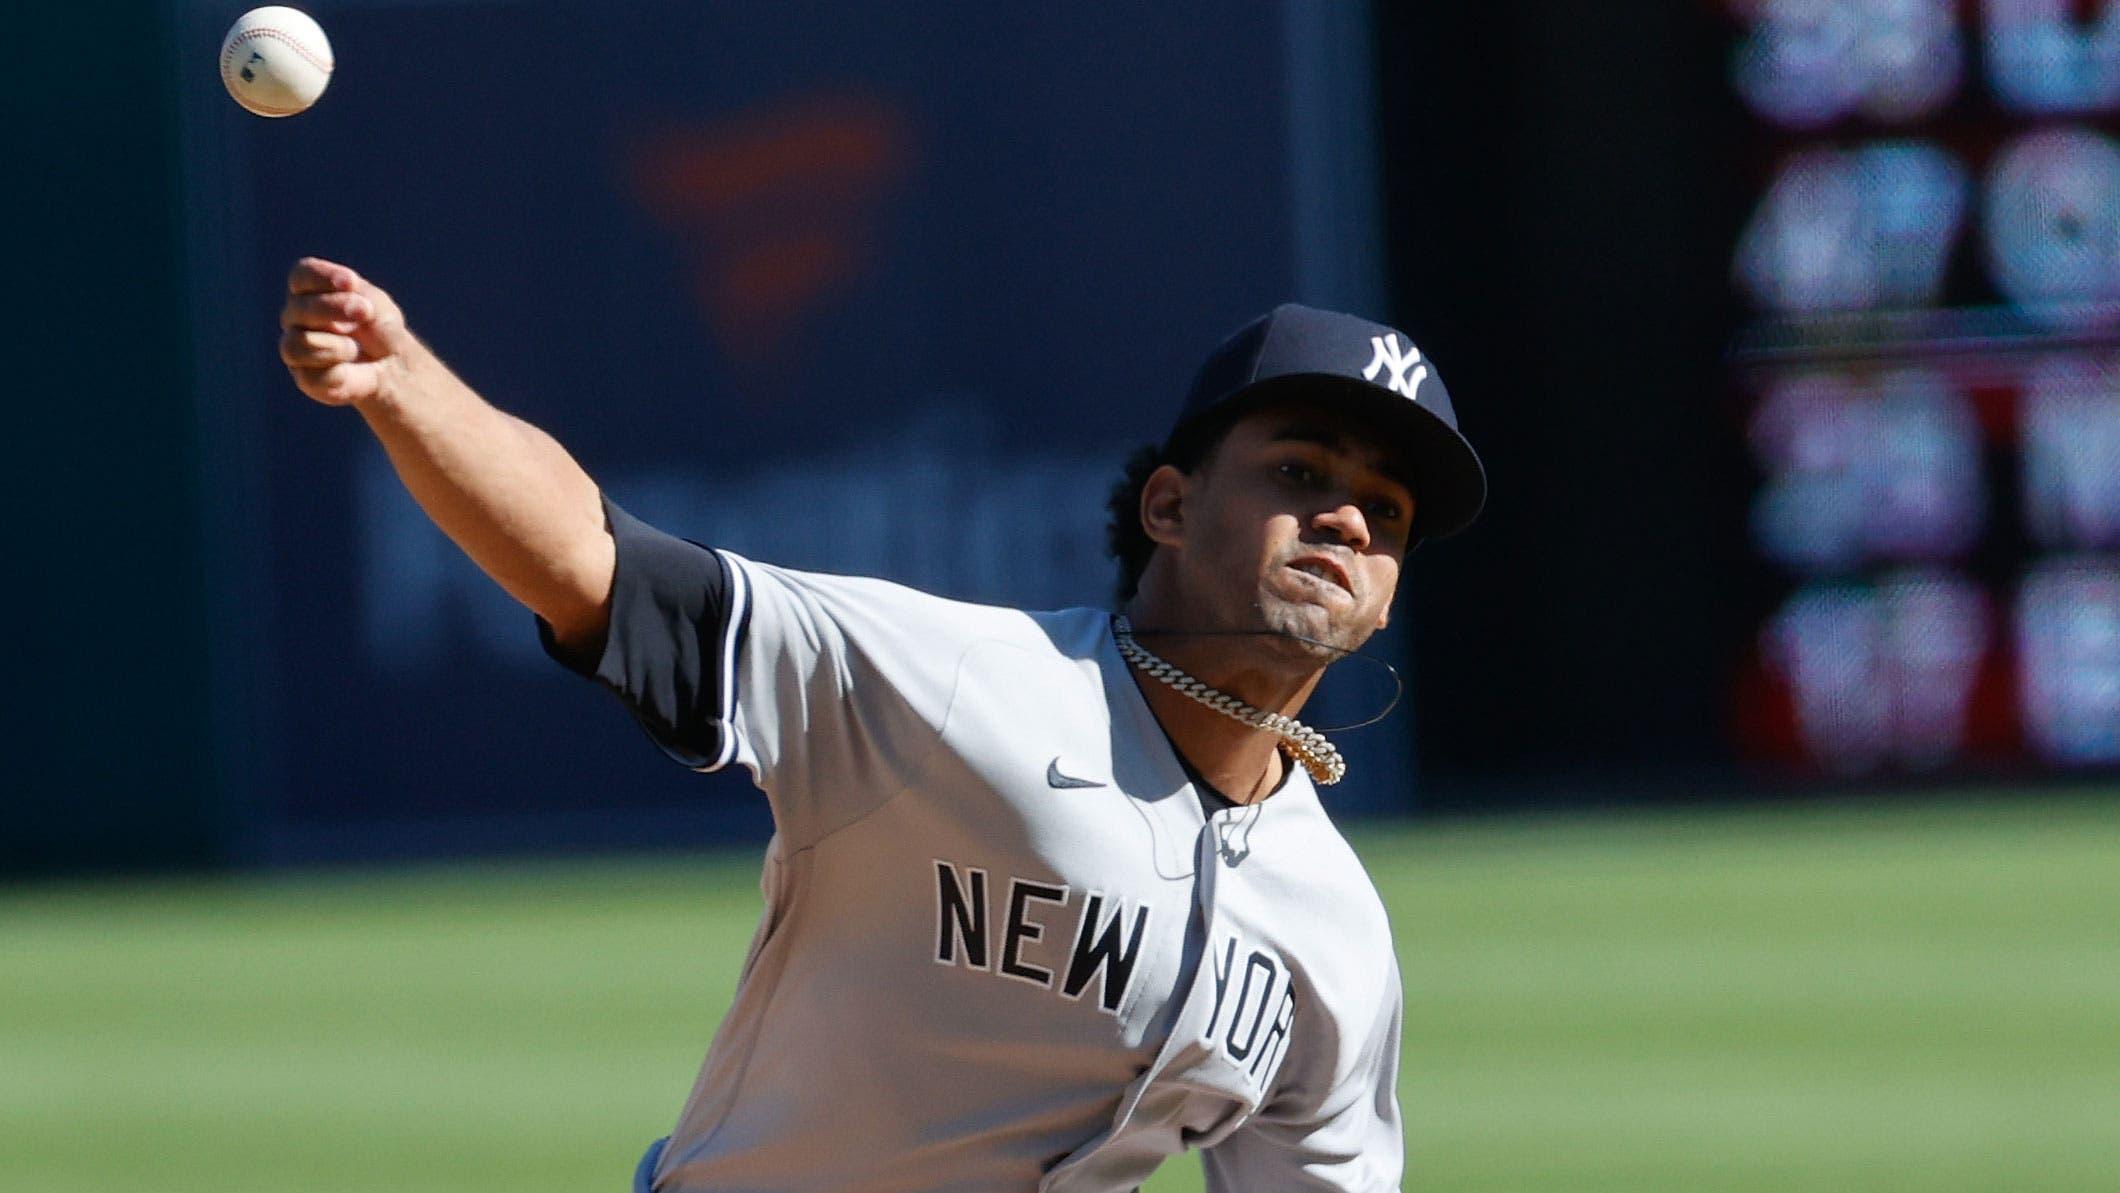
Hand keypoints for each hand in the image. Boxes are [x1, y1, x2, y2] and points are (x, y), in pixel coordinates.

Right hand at [277, 257, 415, 406]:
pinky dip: (337, 372)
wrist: (392, 364)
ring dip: (336, 345)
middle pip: (299, 308)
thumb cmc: (380, 326)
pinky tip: (349, 370)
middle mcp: (296, 317)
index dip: (322, 277)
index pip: (302, 276)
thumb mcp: (378, 304)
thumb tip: (351, 306)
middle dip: (334, 309)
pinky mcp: (305, 378)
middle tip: (365, 312)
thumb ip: (363, 299)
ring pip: (296, 344)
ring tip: (355, 348)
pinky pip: (312, 375)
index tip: (351, 282)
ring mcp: (296, 347)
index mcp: (309, 290)